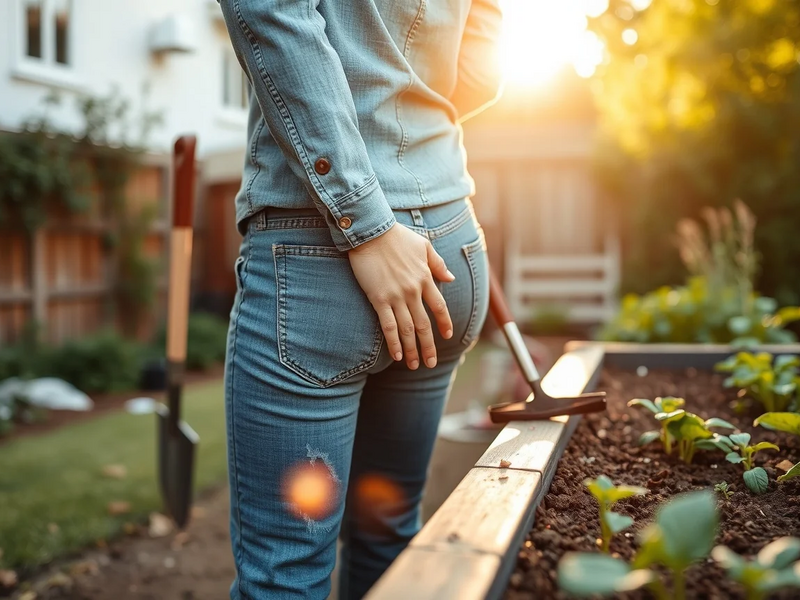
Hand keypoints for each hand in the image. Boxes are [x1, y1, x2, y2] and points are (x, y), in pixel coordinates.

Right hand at [349, 223, 454, 368]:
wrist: (371, 231)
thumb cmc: (396, 236)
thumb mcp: (423, 245)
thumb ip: (437, 264)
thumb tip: (450, 278)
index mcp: (425, 277)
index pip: (439, 306)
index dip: (444, 323)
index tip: (447, 336)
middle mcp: (413, 290)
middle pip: (424, 324)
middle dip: (429, 346)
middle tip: (431, 363)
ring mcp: (396, 296)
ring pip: (407, 329)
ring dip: (412, 350)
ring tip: (415, 366)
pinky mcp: (379, 298)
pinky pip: (388, 325)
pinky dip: (394, 342)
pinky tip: (397, 356)